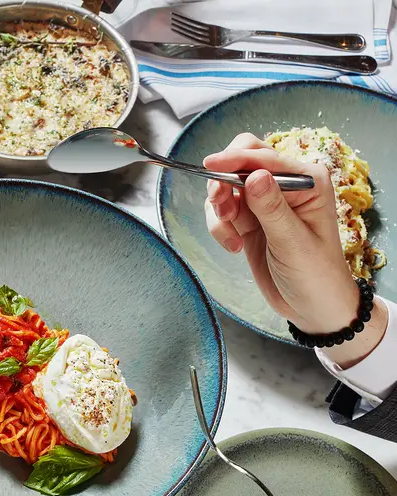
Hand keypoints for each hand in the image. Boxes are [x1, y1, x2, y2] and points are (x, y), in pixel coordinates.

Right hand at [204, 133, 386, 368]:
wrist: (312, 307)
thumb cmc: (315, 275)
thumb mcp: (293, 242)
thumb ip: (271, 208)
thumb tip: (255, 175)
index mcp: (307, 181)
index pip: (265, 158)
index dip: (236, 159)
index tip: (210, 165)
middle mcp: (286, 186)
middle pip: (242, 163)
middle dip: (224, 181)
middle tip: (220, 206)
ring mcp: (265, 204)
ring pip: (227, 189)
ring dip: (220, 211)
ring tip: (232, 239)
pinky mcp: (249, 221)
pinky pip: (223, 212)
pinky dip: (220, 227)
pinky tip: (233, 247)